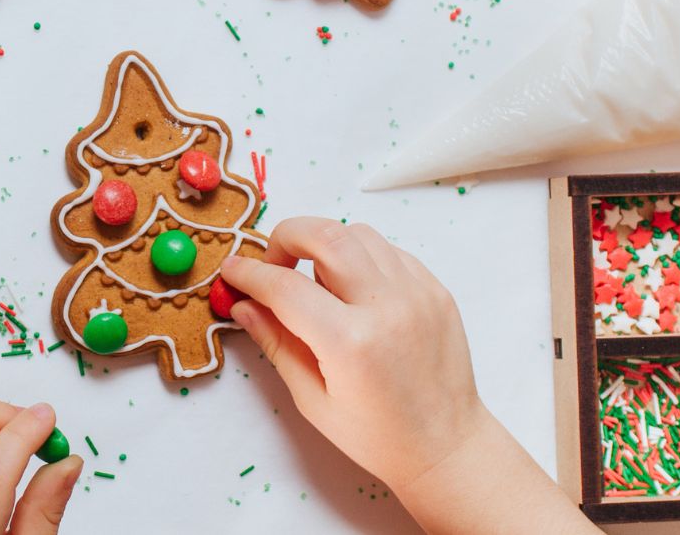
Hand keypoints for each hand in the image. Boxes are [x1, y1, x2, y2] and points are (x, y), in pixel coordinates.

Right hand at [221, 218, 597, 534]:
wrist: (446, 446)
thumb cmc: (378, 436)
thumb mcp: (313, 399)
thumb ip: (276, 344)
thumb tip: (244, 306)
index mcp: (351, 343)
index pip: (285, 287)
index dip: (250, 274)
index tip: (233, 271)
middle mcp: (387, 307)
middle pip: (325, 235)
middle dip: (286, 238)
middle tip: (274, 264)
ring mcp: (417, 293)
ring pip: (358, 234)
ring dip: (325, 245)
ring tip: (316, 281)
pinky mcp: (435, 290)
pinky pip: (389, 250)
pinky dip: (361, 257)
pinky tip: (352, 289)